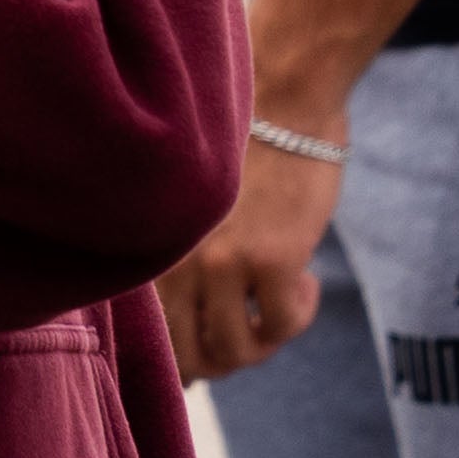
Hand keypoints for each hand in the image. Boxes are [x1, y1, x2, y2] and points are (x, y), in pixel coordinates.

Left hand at [170, 132, 341, 381]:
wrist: (284, 96)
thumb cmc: (243, 147)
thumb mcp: (194, 211)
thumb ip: (186, 260)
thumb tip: (202, 323)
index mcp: (152, 249)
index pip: (152, 337)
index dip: (185, 361)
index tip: (213, 348)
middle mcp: (176, 262)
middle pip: (189, 358)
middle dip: (225, 361)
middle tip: (255, 330)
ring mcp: (222, 263)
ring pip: (235, 351)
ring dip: (265, 342)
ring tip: (281, 304)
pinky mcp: (271, 260)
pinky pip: (280, 325)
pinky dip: (297, 317)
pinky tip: (307, 281)